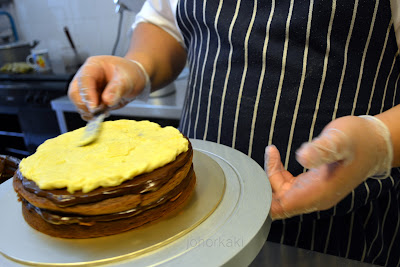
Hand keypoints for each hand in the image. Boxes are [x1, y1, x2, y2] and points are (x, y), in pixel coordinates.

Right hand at [68, 55, 148, 119]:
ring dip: (88, 111)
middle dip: (85, 105)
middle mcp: (87, 77)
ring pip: (79, 102)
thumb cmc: (131, 74)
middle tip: (98, 113)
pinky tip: (103, 114)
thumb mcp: (128, 79)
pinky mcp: (92, 100)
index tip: (94, 107)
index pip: (84, 79)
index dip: (87, 94)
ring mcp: (88, 89)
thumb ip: (118, 88)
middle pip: (75, 92)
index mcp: (93, 66)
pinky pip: (85, 109)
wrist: (136, 80)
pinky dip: (92, 115)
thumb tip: (107, 101)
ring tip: (104, 112)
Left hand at [265, 115, 392, 219]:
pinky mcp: (311, 184)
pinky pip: (287, 185)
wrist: (375, 142)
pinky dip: (278, 172)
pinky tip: (277, 156)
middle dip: (265, 182)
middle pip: (276, 202)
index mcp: (319, 194)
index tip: (256, 178)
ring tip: (273, 152)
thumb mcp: (340, 140)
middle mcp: (314, 198)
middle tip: (269, 156)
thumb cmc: (359, 139)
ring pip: (280, 193)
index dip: (264, 198)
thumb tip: (302, 157)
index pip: (281, 208)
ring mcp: (313, 192)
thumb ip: (322, 149)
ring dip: (271, 175)